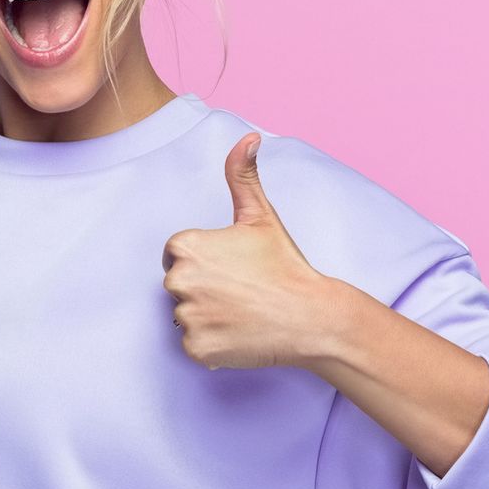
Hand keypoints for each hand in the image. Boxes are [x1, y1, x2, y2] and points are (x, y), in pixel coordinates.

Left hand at [160, 133, 334, 370]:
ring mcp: (187, 318)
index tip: (233, 267)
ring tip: (243, 312)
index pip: (177, 255)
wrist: (311, 317)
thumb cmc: (284, 265)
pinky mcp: (197, 349)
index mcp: (186, 247)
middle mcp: (179, 281)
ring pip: (186, 316)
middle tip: (241, 291)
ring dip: (208, 317)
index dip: (206, 261)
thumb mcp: (261, 215)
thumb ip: (243, 175)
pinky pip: (195, 345)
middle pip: (178, 285)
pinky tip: (241, 333)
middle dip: (203, 288)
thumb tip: (248, 138)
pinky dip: (213, 344)